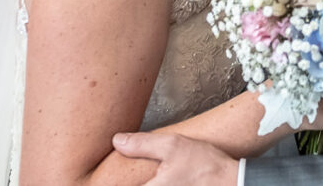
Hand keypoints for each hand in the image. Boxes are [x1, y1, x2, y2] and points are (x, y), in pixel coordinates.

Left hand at [110, 133, 237, 185]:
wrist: (233, 182)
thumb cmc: (205, 166)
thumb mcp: (173, 146)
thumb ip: (142, 145)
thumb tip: (118, 141)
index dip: (105, 183)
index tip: (90, 179)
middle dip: (124, 181)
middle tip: (107, 177)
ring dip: (138, 182)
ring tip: (142, 174)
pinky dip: (155, 184)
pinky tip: (159, 178)